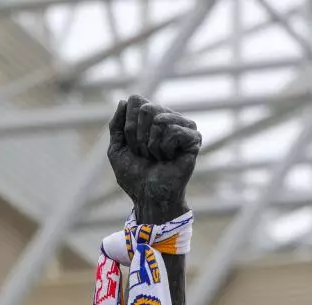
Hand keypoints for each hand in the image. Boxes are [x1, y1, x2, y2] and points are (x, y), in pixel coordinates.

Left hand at [107, 95, 200, 223]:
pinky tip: (170, 158)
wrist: (148, 196)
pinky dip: (165, 148)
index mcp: (149, 118)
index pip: (135, 101)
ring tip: (158, 157)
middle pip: (146, 109)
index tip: (131, 146)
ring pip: (160, 120)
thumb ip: (116, 125)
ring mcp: (182, 126)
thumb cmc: (134, 175)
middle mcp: (167, 117)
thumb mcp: (116, 149)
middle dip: (138, 136)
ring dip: (151, 145)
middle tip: (145, 153)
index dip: (128, 126)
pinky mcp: (194, 137)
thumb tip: (124, 101)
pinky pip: (174, 131)